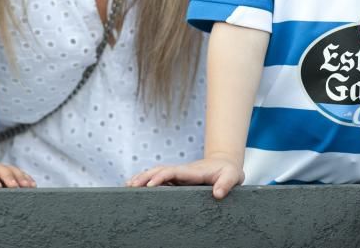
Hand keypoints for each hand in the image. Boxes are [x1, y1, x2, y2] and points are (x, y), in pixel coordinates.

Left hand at [0, 159, 35, 188]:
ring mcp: (0, 168)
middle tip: (15, 186)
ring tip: (29, 186)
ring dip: (21, 177)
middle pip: (2, 169)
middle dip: (9, 177)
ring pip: (12, 170)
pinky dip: (25, 178)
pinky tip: (33, 185)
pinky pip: (18, 173)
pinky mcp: (6, 172)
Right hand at [127, 157, 243, 199]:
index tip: (150, 185)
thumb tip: (217, 194)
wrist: (226, 164)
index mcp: (191, 171)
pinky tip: (137, 187)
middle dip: (144, 176)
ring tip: (127, 186)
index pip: (172, 172)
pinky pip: (160, 179)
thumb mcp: (232, 176)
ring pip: (156, 174)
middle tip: (130, 186)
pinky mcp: (178, 179)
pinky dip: (147, 181)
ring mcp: (178, 175)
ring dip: (142, 177)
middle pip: (159, 171)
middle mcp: (182, 171)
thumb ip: (226, 184)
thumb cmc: (228, 171)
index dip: (160, 177)